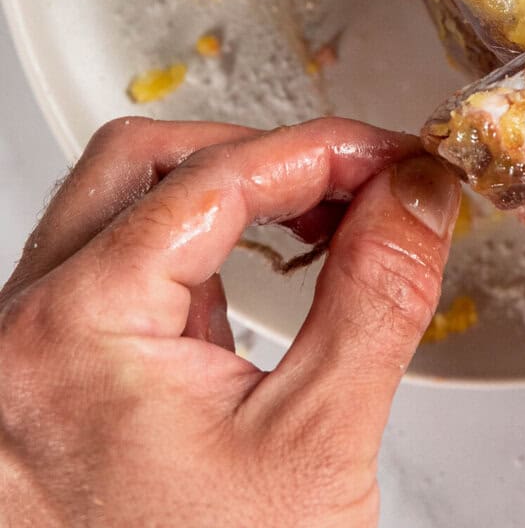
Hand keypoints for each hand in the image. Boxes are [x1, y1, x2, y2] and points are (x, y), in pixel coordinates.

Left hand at [0, 115, 459, 526]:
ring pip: (115, 209)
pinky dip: (189, 253)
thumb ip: (377, 292)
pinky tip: (258, 276)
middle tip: (357, 178)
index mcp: (70, 336)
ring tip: (319, 222)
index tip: (396, 157)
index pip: (211, 178)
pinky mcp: (45, 387)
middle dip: (261, 158)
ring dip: (222, 196)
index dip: (321, 151)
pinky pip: (108, 271)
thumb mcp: (318, 442)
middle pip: (142, 167)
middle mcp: (20, 340)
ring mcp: (22, 365)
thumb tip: (415, 189)